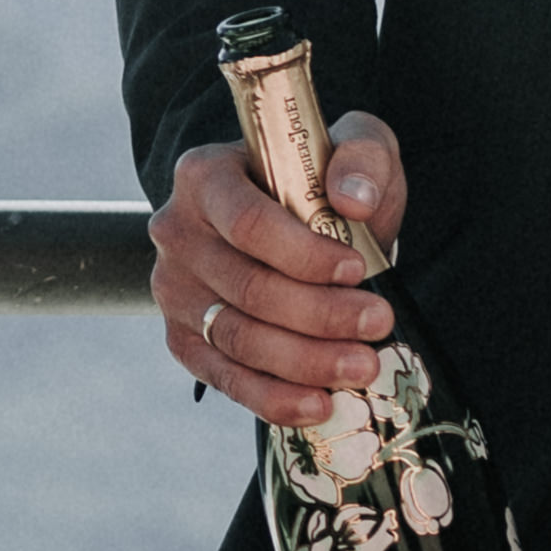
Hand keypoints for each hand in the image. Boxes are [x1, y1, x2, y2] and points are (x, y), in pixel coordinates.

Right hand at [153, 110, 403, 427]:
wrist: (297, 224)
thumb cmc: (324, 182)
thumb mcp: (355, 147)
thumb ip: (361, 158)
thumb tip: (351, 200)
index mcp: (205, 176)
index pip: (248, 223)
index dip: (304, 254)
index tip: (357, 269)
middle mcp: (177, 232)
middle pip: (247, 288)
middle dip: (319, 315)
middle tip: (377, 324)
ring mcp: (174, 290)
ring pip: (238, 339)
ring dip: (305, 362)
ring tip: (362, 367)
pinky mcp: (183, 339)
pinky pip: (224, 378)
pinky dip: (273, 398)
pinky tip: (319, 404)